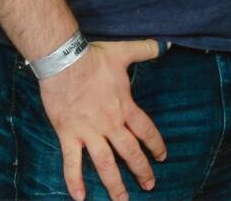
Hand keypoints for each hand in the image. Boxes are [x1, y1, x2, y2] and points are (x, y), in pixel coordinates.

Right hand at [39, 38, 165, 200]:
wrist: (65, 61)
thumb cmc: (94, 57)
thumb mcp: (124, 51)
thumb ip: (145, 49)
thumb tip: (165, 44)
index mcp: (125, 107)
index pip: (146, 131)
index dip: (156, 145)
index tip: (162, 157)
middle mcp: (110, 124)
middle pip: (129, 152)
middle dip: (141, 170)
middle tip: (149, 185)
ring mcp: (89, 132)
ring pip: (105, 164)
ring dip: (114, 184)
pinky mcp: (69, 135)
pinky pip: (72, 163)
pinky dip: (75, 181)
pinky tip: (80, 198)